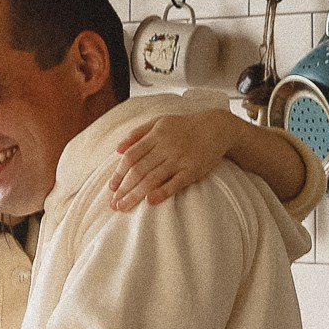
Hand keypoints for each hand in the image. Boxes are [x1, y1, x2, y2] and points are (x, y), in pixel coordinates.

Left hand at [110, 108, 233, 210]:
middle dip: (124, 188)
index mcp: (155, 135)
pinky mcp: (193, 169)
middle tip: (113, 204)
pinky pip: (176, 183)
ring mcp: (179, 159)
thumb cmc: (184, 126)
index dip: (119, 173)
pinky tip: (150, 201)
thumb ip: (137, 133)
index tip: (111, 188)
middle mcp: (165, 147)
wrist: (216, 127)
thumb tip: (117, 149)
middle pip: (139, 170)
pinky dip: (163, 192)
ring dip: (136, 194)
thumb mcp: (159, 122)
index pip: (131, 157)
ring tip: (124, 207)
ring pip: (153, 178)